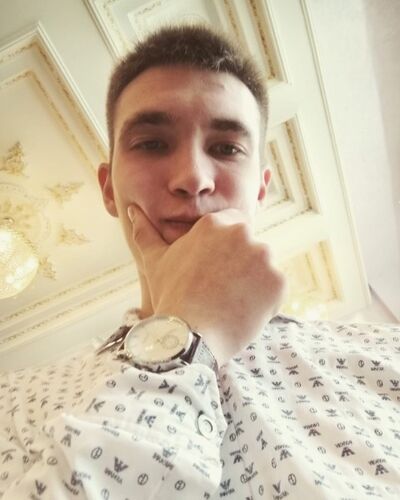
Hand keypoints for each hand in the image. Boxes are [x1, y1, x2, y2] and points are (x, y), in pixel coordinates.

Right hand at [128, 205, 286, 365]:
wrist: (188, 335)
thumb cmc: (170, 295)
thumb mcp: (155, 261)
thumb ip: (146, 232)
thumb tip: (131, 210)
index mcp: (217, 224)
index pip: (233, 226)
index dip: (225, 248)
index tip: (215, 268)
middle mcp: (244, 234)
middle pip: (250, 246)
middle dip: (240, 264)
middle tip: (220, 288)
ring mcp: (265, 258)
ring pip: (264, 267)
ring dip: (253, 281)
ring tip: (230, 301)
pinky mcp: (279, 282)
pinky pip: (276, 288)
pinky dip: (265, 300)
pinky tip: (243, 311)